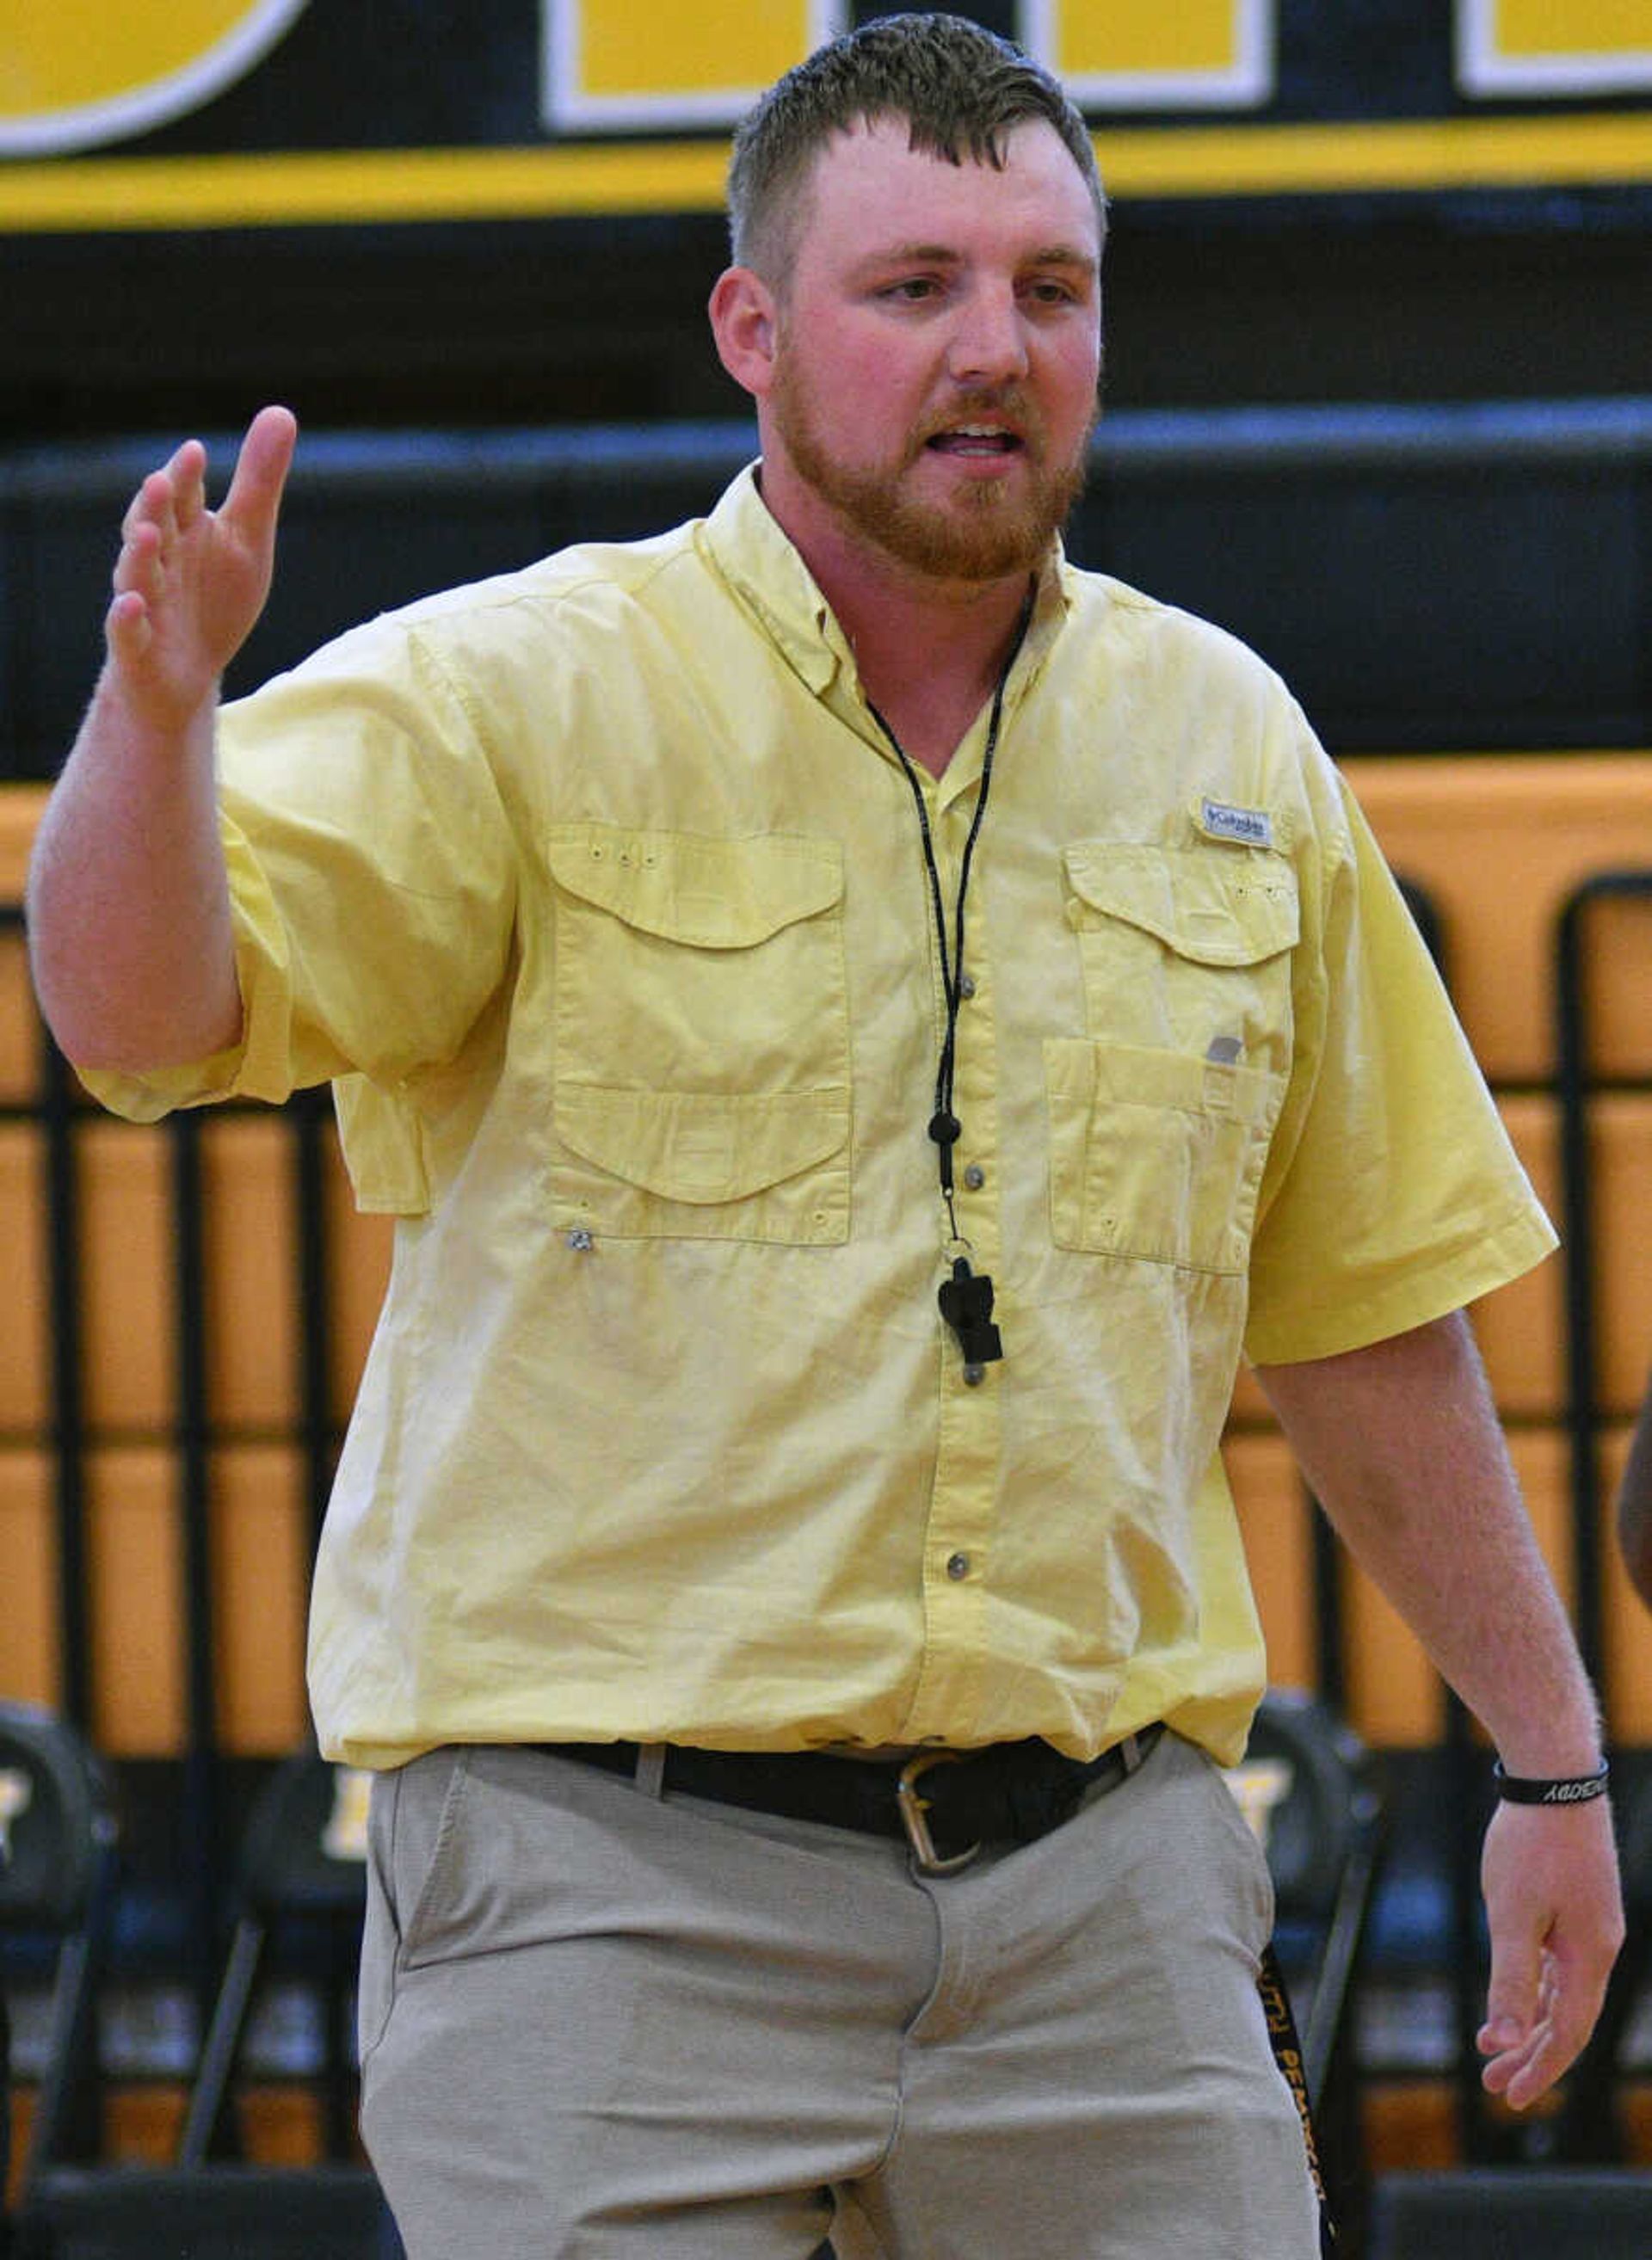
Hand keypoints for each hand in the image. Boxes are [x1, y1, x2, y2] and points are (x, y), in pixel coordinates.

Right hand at [104, 403, 297, 733]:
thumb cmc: (213, 598)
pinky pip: (126, 631)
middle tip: (162, 481)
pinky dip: (126, 618)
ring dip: (138, 555)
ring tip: (147, 534)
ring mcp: (143, 602)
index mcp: (183, 530)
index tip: (195, 451)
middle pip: (152, 526)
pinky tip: (131, 605)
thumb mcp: (247, 539)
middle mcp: (157, 560)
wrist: (187, 674)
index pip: (181, 497)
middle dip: (155, 506)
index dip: (184, 476)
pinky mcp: (135, 647)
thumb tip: (281, 411)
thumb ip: (258, 481)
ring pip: (135, 574)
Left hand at [1476, 1795, 1622, 2107]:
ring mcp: (1593, 1923)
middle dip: (1532, 2053)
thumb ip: (1510, 1980)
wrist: (1554, 1776)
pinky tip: (1517, 1993)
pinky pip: (1562, 1962)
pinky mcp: (1580, 1903)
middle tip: (1495, 2083)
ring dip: (1531, 2019)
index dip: (1540, 2068)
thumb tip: (1504, 2038)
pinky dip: (1538, 1985)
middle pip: (1568, 2016)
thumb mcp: (1512, 1916)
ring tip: (1494, 2045)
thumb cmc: (1531, 1843)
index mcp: (1591, 1956)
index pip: (1567, 2031)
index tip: (1510, 2095)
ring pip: (1564, 1989)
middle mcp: (1601, 1946)